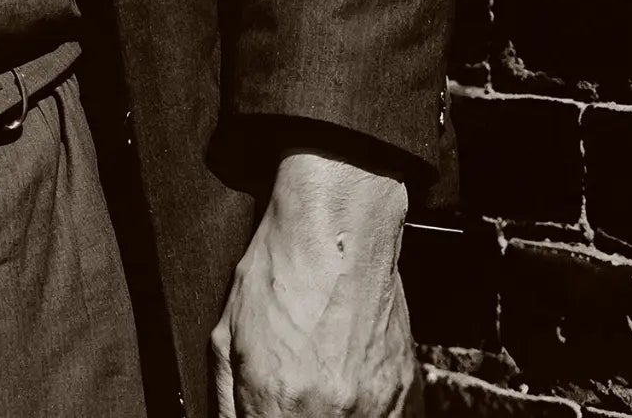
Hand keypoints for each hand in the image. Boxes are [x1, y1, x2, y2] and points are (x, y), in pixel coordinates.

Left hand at [212, 148, 414, 417]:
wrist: (337, 232)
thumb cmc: (278, 274)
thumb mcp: (227, 334)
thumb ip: (228, 399)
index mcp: (280, 400)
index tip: (268, 411)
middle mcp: (333, 411)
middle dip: (295, 416)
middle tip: (292, 396)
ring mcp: (376, 405)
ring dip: (333, 415)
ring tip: (317, 382)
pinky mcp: (405, 391)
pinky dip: (363, 412)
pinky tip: (345, 383)